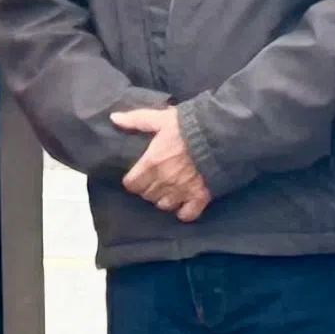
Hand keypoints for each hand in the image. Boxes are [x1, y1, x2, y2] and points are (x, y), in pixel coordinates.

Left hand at [111, 105, 211, 221]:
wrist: (220, 135)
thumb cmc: (188, 126)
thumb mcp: (160, 119)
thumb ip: (136, 120)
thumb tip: (114, 118)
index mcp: (151, 163)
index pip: (131, 184)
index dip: (132, 181)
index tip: (136, 176)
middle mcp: (164, 181)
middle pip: (147, 195)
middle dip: (148, 189)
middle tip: (154, 181)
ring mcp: (182, 191)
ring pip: (164, 206)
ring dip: (164, 199)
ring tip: (168, 191)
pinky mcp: (200, 197)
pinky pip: (187, 215)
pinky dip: (184, 212)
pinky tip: (184, 204)